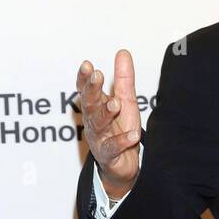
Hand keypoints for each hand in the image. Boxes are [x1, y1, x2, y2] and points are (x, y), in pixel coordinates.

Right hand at [76, 49, 141, 198]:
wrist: (123, 165)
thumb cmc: (121, 129)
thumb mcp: (126, 101)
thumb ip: (124, 80)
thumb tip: (123, 52)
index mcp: (95, 106)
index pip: (86, 90)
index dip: (85, 79)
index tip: (87, 65)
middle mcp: (93, 121)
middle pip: (89, 104)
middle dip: (92, 90)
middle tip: (97, 75)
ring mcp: (99, 139)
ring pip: (99, 124)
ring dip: (106, 113)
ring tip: (116, 103)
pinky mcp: (108, 156)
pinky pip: (114, 147)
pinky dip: (122, 141)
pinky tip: (133, 135)